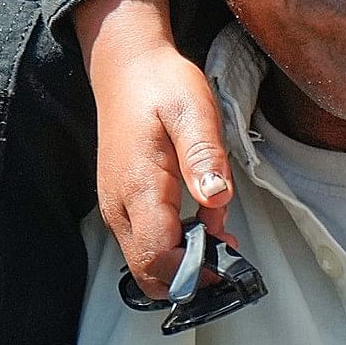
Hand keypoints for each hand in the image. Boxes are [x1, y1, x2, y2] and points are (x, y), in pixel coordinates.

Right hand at [81, 0, 230, 291]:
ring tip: (219, 231)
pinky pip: (145, 245)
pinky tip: (201, 221)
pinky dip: (174, 248)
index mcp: (139, 187)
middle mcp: (120, 207)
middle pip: (149, 274)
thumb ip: (204, 157)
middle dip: (191, 275)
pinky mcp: (122, 206)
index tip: (228, 257)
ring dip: (185, 262)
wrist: (126, 68)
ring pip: (146, 265)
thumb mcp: (193, 110)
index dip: (195, 270)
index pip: (158, 258)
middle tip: (228, 251)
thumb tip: (216, 199)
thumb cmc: (160, 86)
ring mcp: (117, 209)